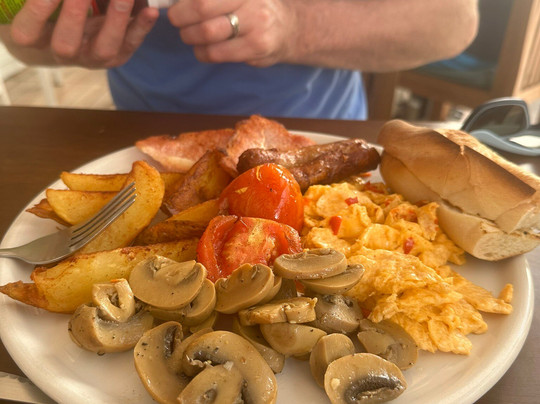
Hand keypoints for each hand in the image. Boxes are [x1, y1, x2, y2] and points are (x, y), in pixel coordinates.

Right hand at [8, 0, 157, 67]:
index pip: (28, 31)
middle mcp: (64, 53)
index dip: (38, 9)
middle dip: (74, 15)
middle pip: (66, 44)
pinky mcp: (118, 56)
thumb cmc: (54, 9)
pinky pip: (131, 43)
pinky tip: (150, 11)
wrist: (77, 31)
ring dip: (115, 19)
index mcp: (35, 38)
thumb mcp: (48, 3)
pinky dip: (141, 26)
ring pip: (104, 47)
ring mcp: (93, 57)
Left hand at [167, 0, 297, 66]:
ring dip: (189, 36)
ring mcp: (256, 22)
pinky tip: (204, 49)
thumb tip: (172, 0)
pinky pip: (216, 53)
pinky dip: (202, 52)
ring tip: (190, 35)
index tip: (172, 4)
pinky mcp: (256, 46)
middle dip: (180, 16)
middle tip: (176, 20)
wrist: (288, 29)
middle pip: (201, 6)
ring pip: (206, 32)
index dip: (181, 1)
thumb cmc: (253, 7)